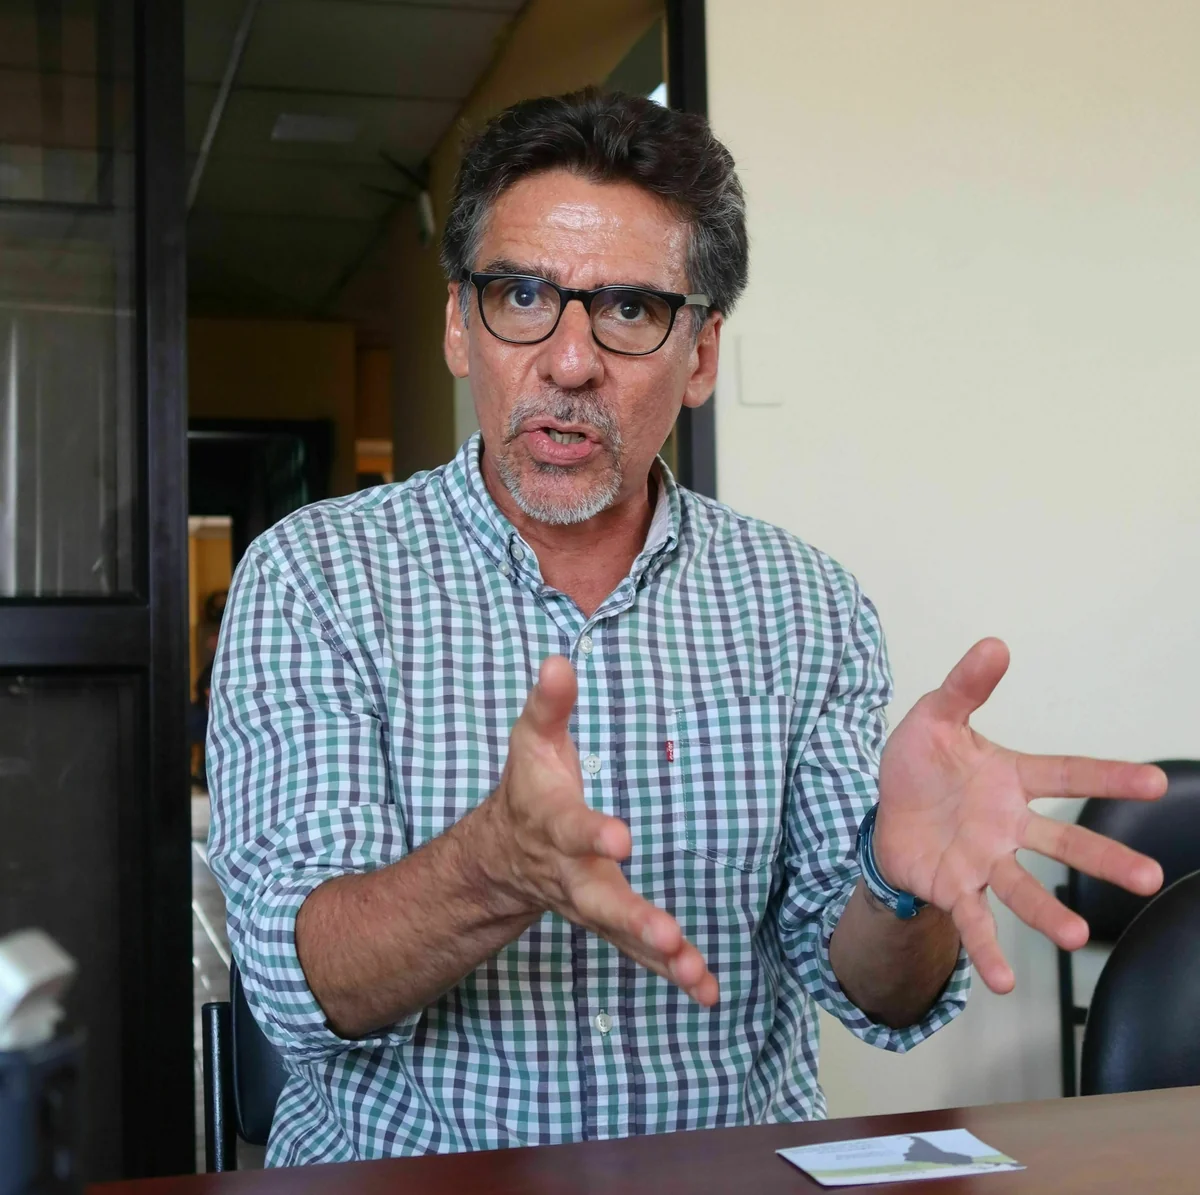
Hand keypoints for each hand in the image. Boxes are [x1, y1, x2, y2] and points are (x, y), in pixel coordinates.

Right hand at [483, 655, 718, 1005]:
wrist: (504, 852)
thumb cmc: (529, 788)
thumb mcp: (531, 739)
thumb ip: (549, 704)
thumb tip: (559, 659)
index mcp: (554, 825)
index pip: (573, 830)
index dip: (594, 834)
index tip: (622, 838)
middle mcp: (570, 873)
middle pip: (600, 900)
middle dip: (633, 917)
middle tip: (667, 935)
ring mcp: (589, 904)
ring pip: (623, 935)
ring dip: (661, 956)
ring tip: (697, 973)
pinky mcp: (608, 922)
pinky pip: (638, 952)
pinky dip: (671, 974)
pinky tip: (707, 991)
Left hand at [874, 638, 1166, 993]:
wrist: (882, 810)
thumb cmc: (918, 764)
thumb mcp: (934, 716)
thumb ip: (964, 686)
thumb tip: (994, 644)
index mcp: (1009, 777)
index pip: (1066, 772)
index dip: (1108, 775)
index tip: (1156, 781)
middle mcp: (1007, 823)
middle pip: (1062, 841)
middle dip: (1103, 858)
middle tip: (1148, 878)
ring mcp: (985, 860)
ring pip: (1025, 889)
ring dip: (1051, 915)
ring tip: (1079, 939)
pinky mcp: (956, 888)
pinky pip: (977, 922)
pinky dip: (989, 951)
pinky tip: (1002, 981)